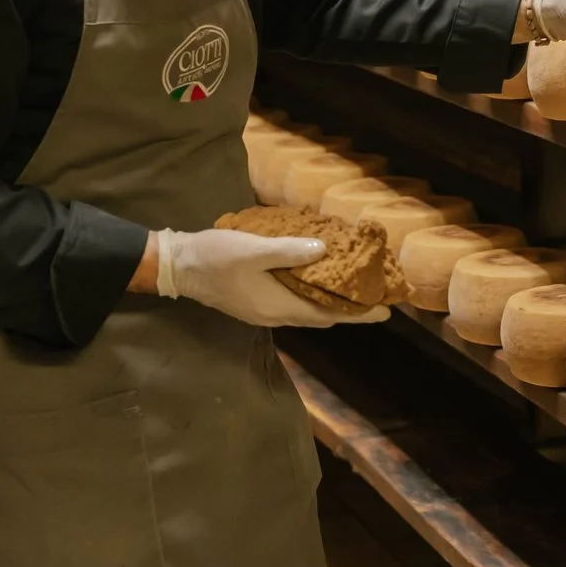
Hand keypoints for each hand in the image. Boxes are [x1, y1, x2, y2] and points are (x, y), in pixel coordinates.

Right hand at [154, 228, 386, 327]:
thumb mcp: (254, 249)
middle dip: (350, 310)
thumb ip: (289, 251)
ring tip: (354, 288)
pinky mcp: (256, 303)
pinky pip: (295, 304)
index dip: (359, 314)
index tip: (386, 311)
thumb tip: (324, 251)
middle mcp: (276, 316)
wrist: (179, 267)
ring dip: (331, 303)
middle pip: (322, 317)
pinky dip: (312, 295)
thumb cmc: (216, 258)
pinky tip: (316, 278)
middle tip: (376, 296)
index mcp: (279, 307)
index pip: (329, 315)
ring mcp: (264, 312)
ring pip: (308, 311)